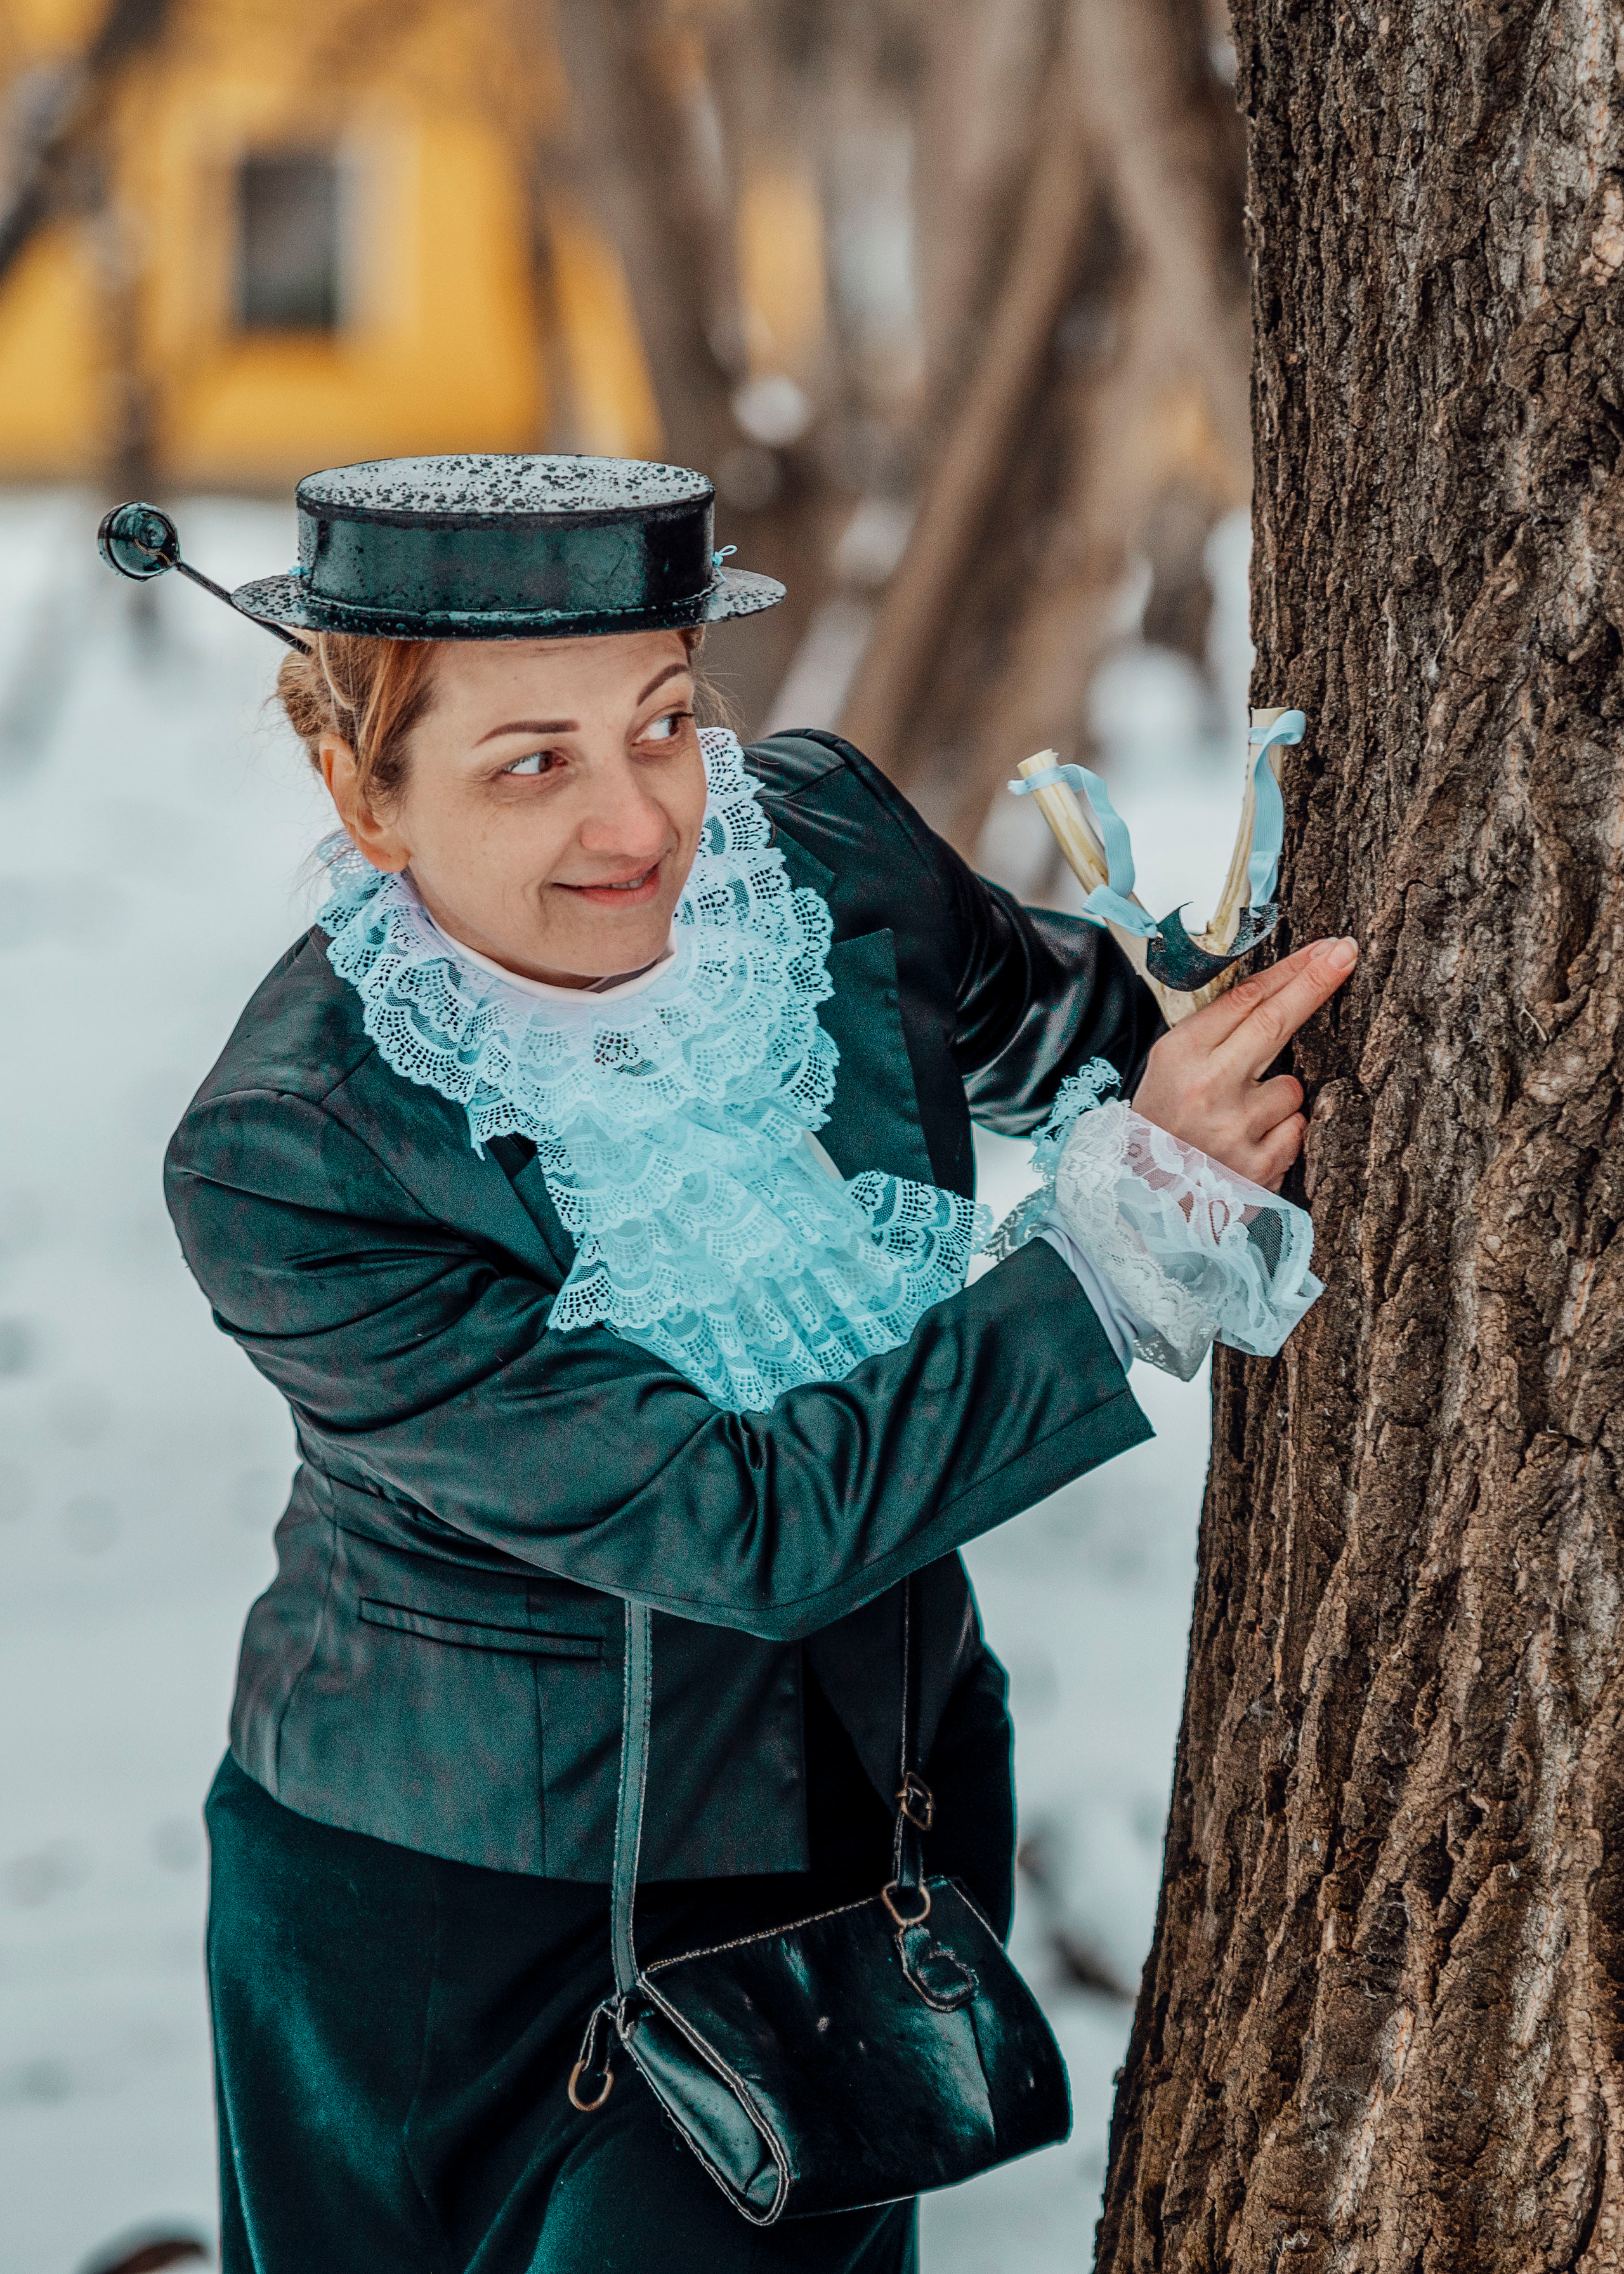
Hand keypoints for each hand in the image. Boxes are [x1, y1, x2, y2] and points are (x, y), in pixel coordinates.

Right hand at [1131, 936, 1357, 1189]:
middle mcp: (1206, 1088)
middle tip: (1345, 953)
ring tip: (1238, 1117)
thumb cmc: (1163, 1122)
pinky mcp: (1259, 1166)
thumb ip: (1217, 1030)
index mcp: (1180, 1055)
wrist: (1145, 1196)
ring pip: (1292, 1087)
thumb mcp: (1172, 1066)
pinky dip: (1283, 1131)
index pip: (1244, 999)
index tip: (1325, 949)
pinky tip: (1250, 1143)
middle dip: (1315, 983)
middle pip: (1275, 1022)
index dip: (1291, 970)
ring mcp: (1235, 1129)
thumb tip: (1280, 988)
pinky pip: (1297, 1128)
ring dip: (1278, 1095)